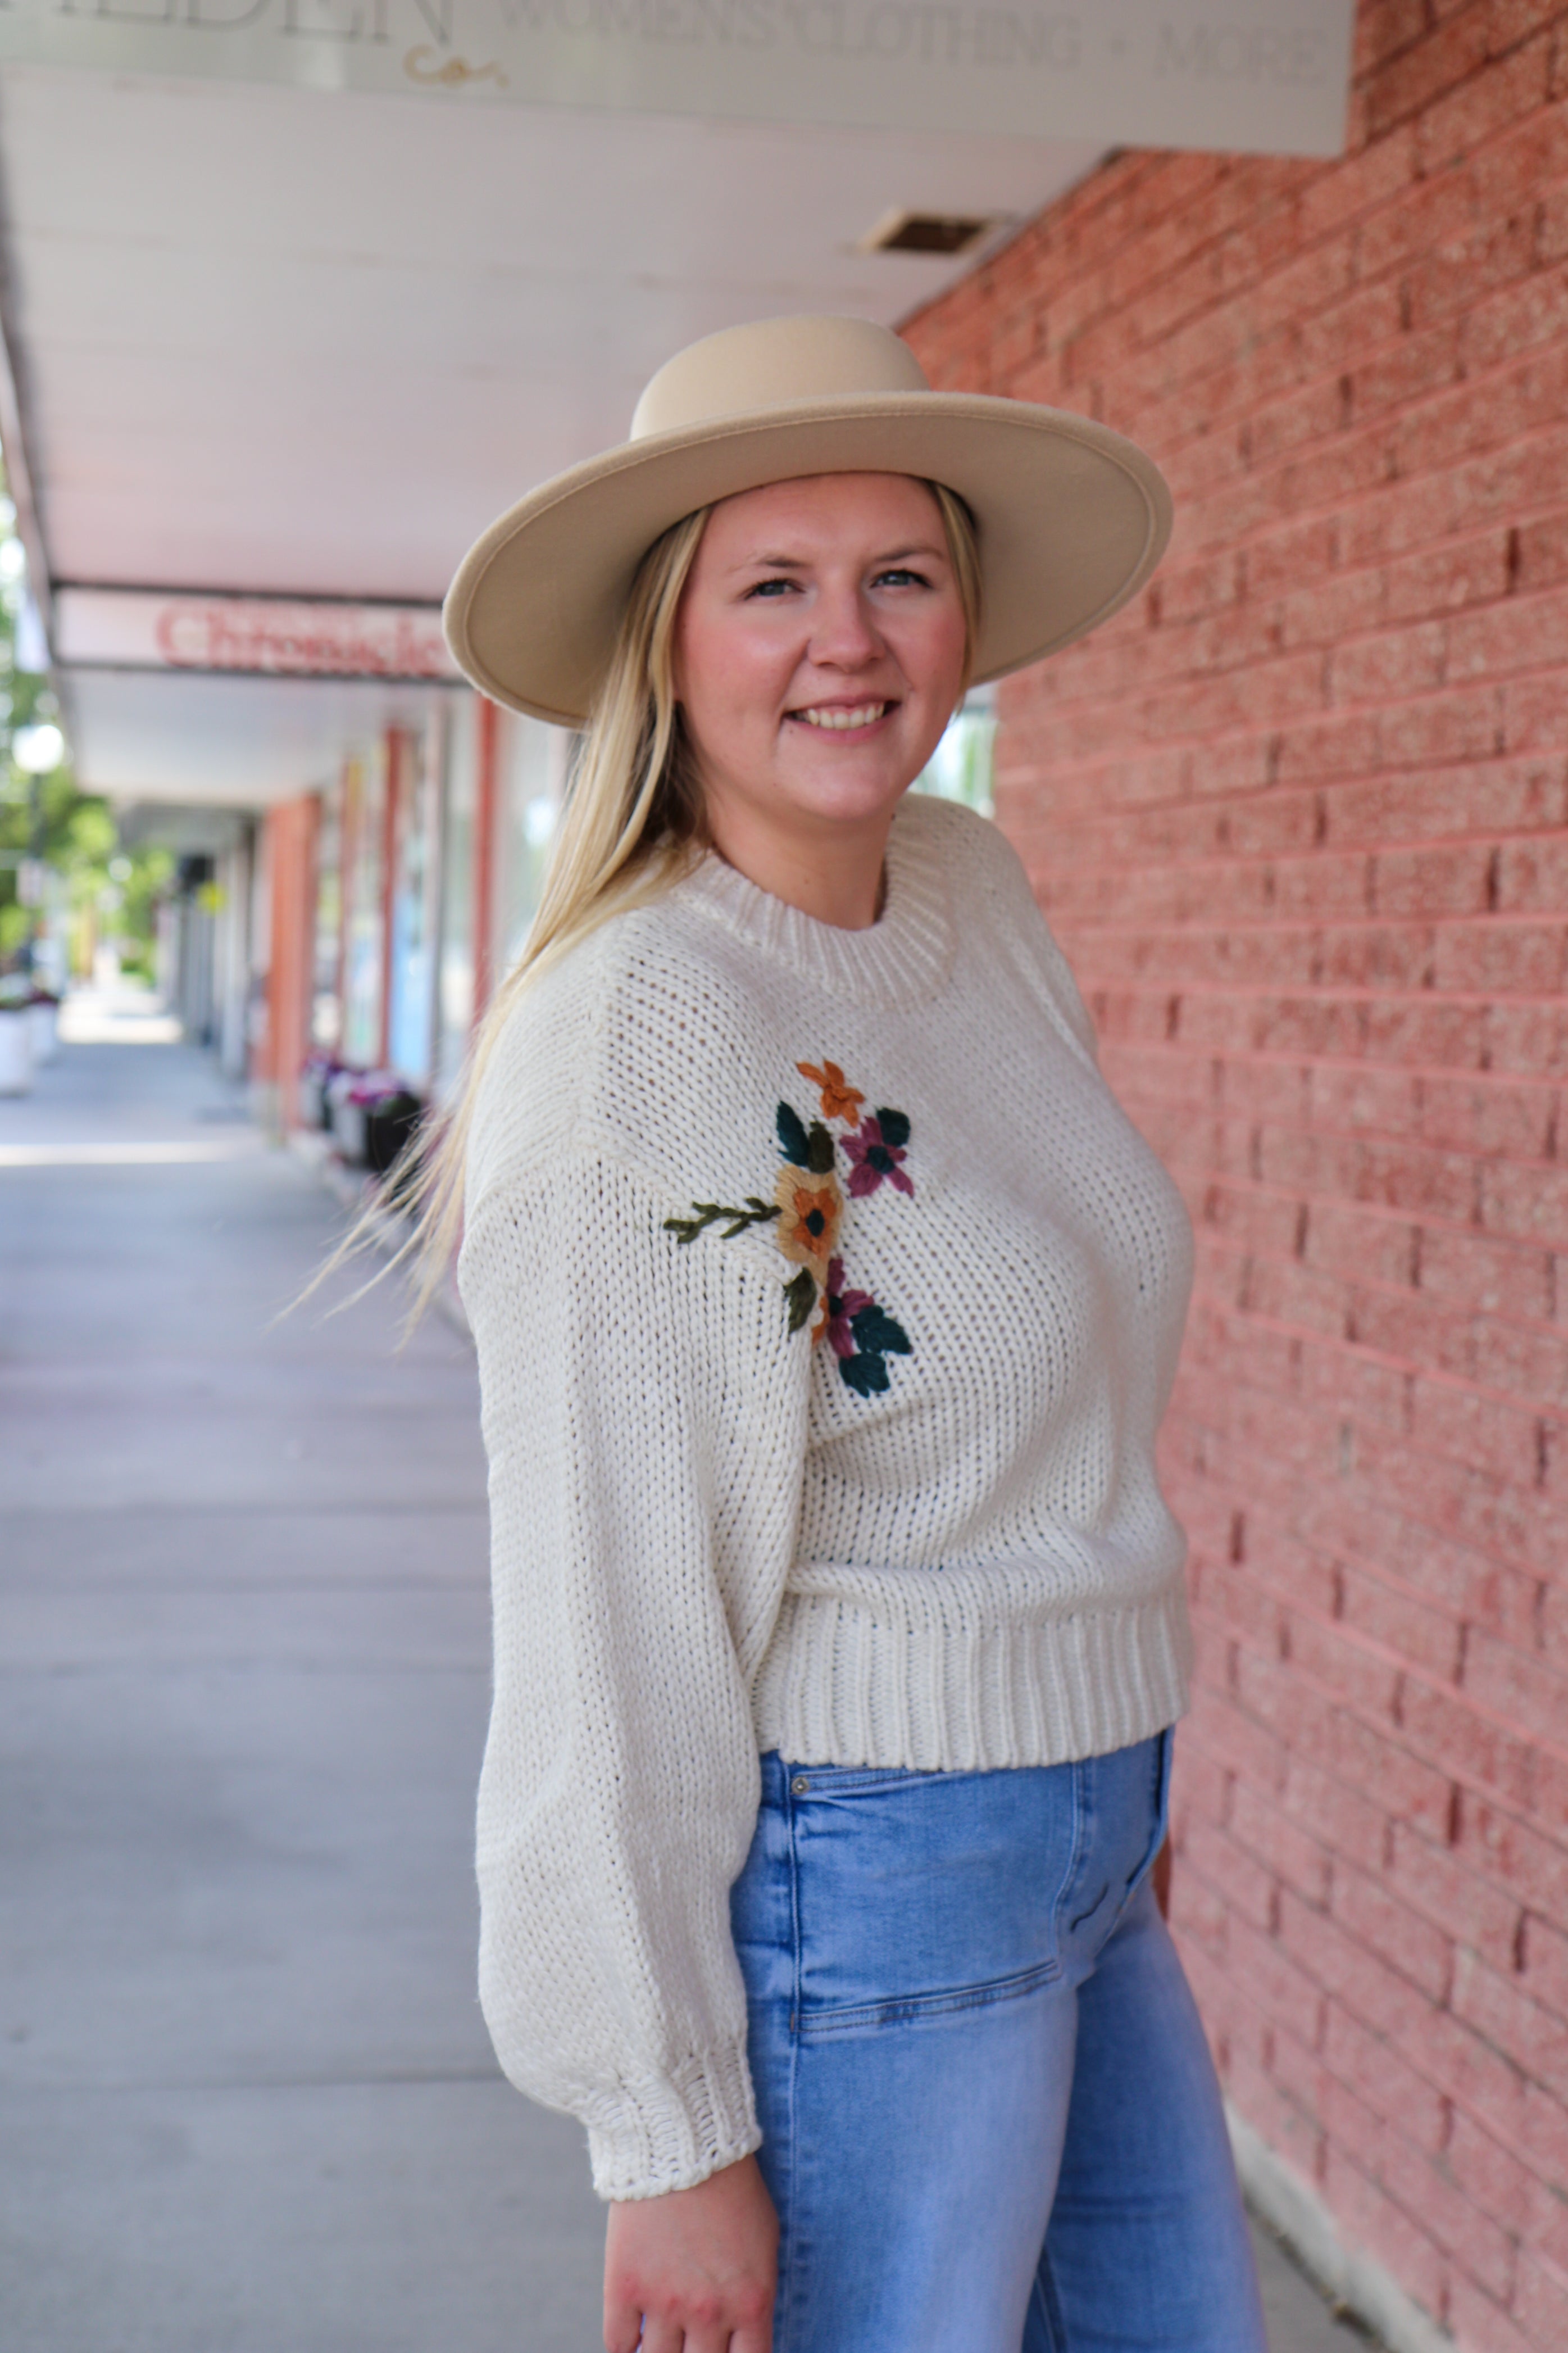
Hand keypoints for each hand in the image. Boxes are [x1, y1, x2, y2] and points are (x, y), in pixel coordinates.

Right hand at [604, 2152, 777, 2352]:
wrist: (680, 2144)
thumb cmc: (732, 2188)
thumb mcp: (765, 2242)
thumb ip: (756, 2295)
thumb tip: (746, 2334)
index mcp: (750, 2303)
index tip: (724, 2351)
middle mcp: (708, 2312)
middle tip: (692, 2342)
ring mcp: (663, 2303)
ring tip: (664, 2339)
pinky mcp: (624, 2288)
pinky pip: (619, 2346)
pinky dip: (626, 2349)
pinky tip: (634, 2339)